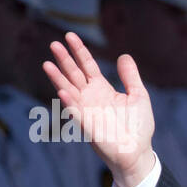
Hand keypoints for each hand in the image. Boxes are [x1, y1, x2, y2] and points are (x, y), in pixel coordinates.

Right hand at [42, 31, 156, 186]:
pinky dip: (70, 103)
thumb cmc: (138, 126)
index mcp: (102, 89)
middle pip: (74, 74)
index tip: (69, 35)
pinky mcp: (88, 126)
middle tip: (54, 44)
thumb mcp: (138, 96)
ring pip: (69, 90)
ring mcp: (87, 110)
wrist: (137, 151)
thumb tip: (124, 55)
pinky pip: (76, 112)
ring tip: (47, 64)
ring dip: (58, 78)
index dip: (79, 51)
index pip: (87, 65)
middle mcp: (91, 97)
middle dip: (65, 60)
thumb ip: (130, 77)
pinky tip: (62, 91)